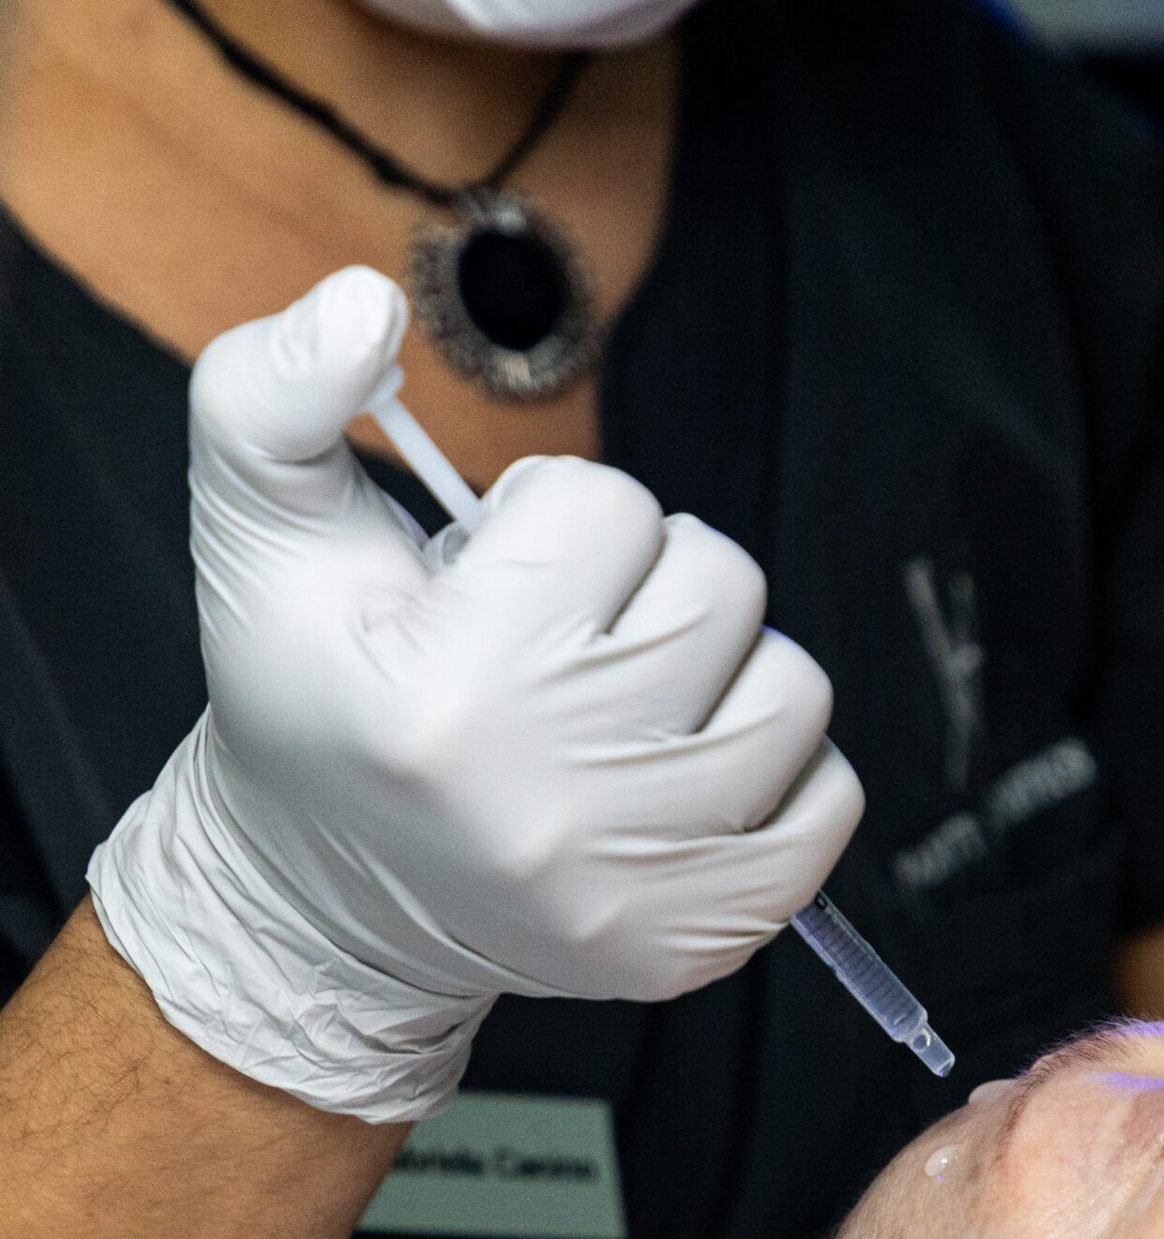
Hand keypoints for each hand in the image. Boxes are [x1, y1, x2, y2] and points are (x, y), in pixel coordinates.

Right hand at [89, 267, 862, 1120]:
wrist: (331, 902)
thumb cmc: (316, 701)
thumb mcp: (258, 538)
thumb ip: (272, 394)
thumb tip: (362, 300)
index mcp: (443, 698)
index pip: (607, 509)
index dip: (556, 518)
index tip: (499, 573)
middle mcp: (549, 804)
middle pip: (717, 584)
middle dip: (647, 582)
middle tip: (569, 633)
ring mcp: (636, 885)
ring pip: (790, 687)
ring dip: (720, 670)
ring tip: (627, 698)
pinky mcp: (701, 937)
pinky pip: (830, 799)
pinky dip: (779, 769)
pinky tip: (681, 769)